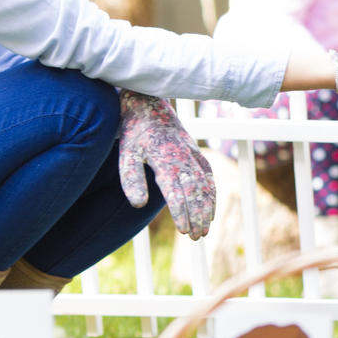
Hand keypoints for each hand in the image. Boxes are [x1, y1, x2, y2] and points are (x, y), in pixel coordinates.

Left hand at [117, 90, 216, 236]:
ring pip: (204, 184)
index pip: (176, 191)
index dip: (182, 212)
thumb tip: (138, 204)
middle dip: (198, 215)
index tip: (184, 230)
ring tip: (205, 230)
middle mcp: (182, 156)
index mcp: (165, 158)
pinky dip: (212, 193)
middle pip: (195, 191)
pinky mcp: (195, 151)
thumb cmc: (133, 130)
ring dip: (207, 208)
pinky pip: (208, 175)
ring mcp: (192, 153)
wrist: (146, 101)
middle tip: (196, 237)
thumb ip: (131, 179)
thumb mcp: (125, 153)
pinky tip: (211, 208)